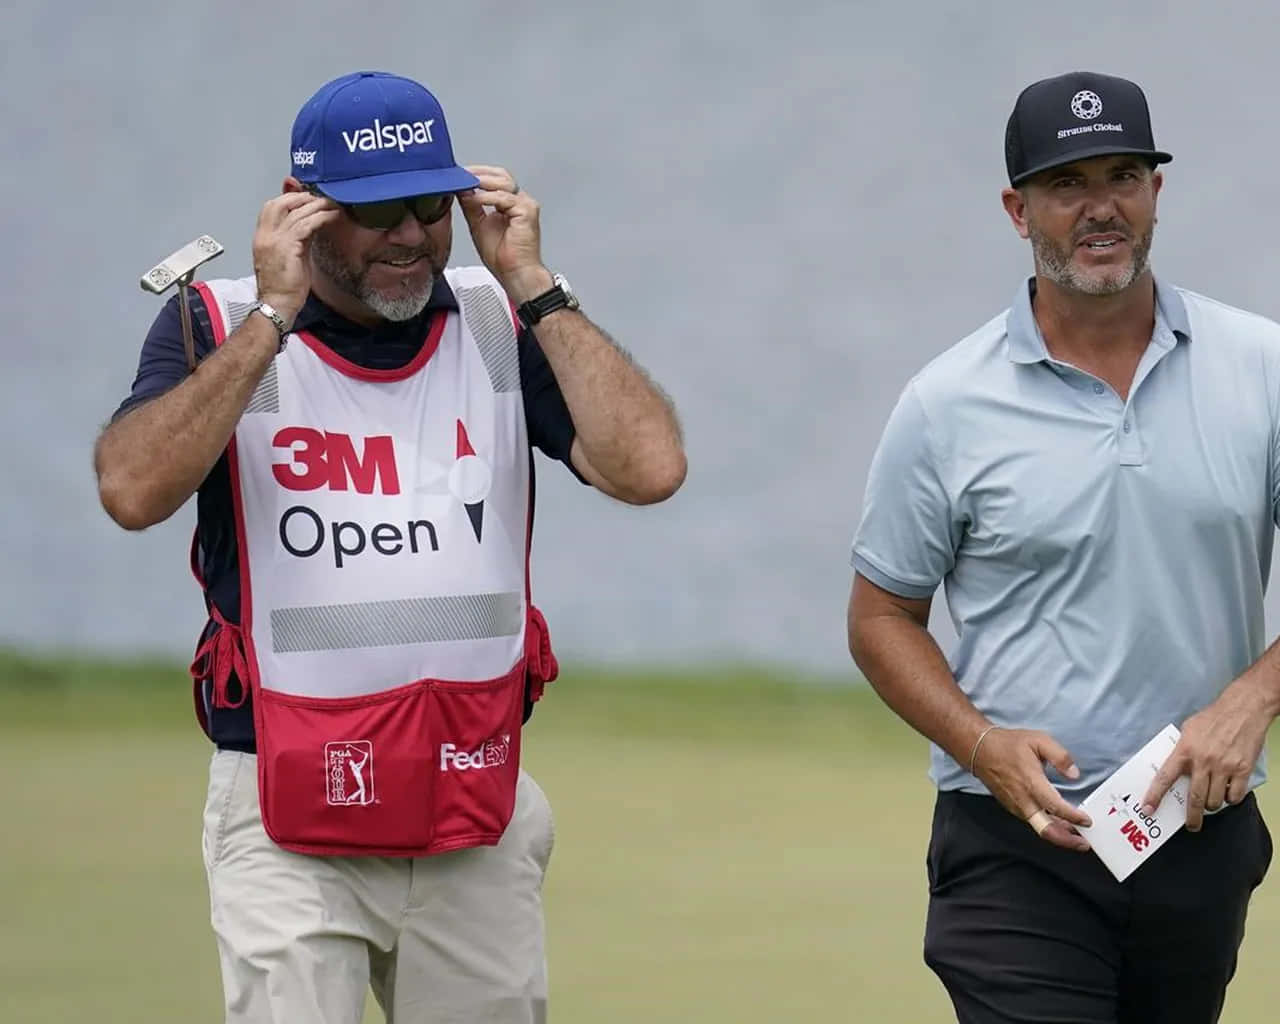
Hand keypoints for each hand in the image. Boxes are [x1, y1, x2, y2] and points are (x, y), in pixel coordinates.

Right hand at [251, 191, 340, 325]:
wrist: (277, 304)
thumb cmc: (283, 287)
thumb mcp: (287, 256)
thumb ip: (295, 239)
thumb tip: (309, 225)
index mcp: (262, 237)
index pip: (271, 207)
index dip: (289, 198)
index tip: (307, 198)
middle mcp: (265, 235)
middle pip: (280, 203)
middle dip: (302, 197)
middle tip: (320, 199)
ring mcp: (275, 240)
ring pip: (296, 212)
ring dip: (316, 205)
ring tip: (331, 204)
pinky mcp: (289, 247)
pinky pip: (306, 225)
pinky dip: (321, 218)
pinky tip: (332, 216)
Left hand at [458, 165, 551, 301]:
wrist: (515, 274)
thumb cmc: (504, 258)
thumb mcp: (478, 225)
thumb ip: (471, 206)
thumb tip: (461, 189)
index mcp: (510, 204)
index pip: (495, 179)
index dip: (477, 174)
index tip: (458, 175)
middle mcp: (520, 202)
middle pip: (501, 175)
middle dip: (478, 173)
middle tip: (460, 174)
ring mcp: (525, 205)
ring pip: (503, 182)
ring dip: (482, 182)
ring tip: (465, 184)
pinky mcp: (527, 212)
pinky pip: (504, 198)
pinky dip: (487, 197)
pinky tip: (475, 199)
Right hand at [972, 727, 1092, 850]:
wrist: (979, 749)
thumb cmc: (1009, 744)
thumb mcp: (1039, 740)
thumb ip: (1060, 756)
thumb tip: (1074, 774)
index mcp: (1031, 782)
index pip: (1056, 807)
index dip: (1073, 817)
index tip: (1087, 820)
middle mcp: (1023, 799)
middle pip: (1046, 829)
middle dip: (1067, 840)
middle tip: (1084, 843)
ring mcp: (1016, 805)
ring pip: (1040, 828)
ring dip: (1059, 834)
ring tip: (1076, 835)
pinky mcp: (1012, 807)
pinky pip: (1033, 821)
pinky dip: (1047, 827)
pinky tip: (1058, 824)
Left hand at [1142, 684, 1271, 829]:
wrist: (1243, 709)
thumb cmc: (1213, 717)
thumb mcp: (1188, 729)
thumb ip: (1181, 748)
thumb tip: (1175, 766)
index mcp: (1185, 750)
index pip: (1165, 777)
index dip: (1155, 795)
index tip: (1148, 809)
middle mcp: (1203, 761)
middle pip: (1195, 798)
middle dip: (1192, 817)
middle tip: (1191, 826)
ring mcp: (1224, 766)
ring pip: (1215, 800)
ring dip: (1212, 805)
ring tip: (1212, 801)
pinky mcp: (1242, 769)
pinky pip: (1234, 795)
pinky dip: (1231, 798)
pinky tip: (1228, 791)